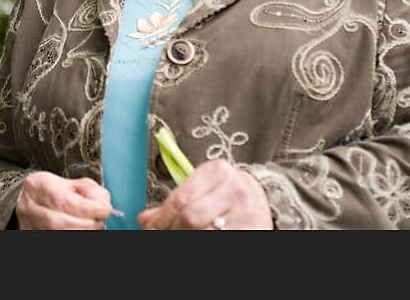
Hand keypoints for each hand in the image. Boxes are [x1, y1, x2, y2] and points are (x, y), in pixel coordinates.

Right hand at [15, 171, 112, 229]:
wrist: (30, 200)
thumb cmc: (54, 191)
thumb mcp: (72, 183)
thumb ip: (90, 191)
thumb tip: (103, 206)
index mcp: (38, 185)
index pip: (63, 200)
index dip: (87, 208)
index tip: (105, 210)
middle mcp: (29, 207)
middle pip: (59, 222)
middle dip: (86, 224)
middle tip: (100, 221)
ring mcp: (29, 225)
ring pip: (58, 233)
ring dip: (82, 232)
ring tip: (92, 226)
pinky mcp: (34, 235)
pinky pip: (58, 237)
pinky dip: (74, 235)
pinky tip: (82, 230)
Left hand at [137, 159, 272, 229]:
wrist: (264, 204)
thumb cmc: (228, 197)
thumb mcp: (204, 191)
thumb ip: (177, 202)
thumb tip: (145, 219)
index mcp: (217, 170)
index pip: (180, 198)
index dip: (161, 218)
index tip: (151, 228)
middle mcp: (234, 186)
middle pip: (190, 217)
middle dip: (172, 230)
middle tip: (163, 236)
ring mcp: (246, 210)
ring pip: (203, 232)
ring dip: (185, 237)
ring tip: (179, 236)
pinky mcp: (254, 229)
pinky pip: (219, 238)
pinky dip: (203, 240)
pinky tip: (198, 238)